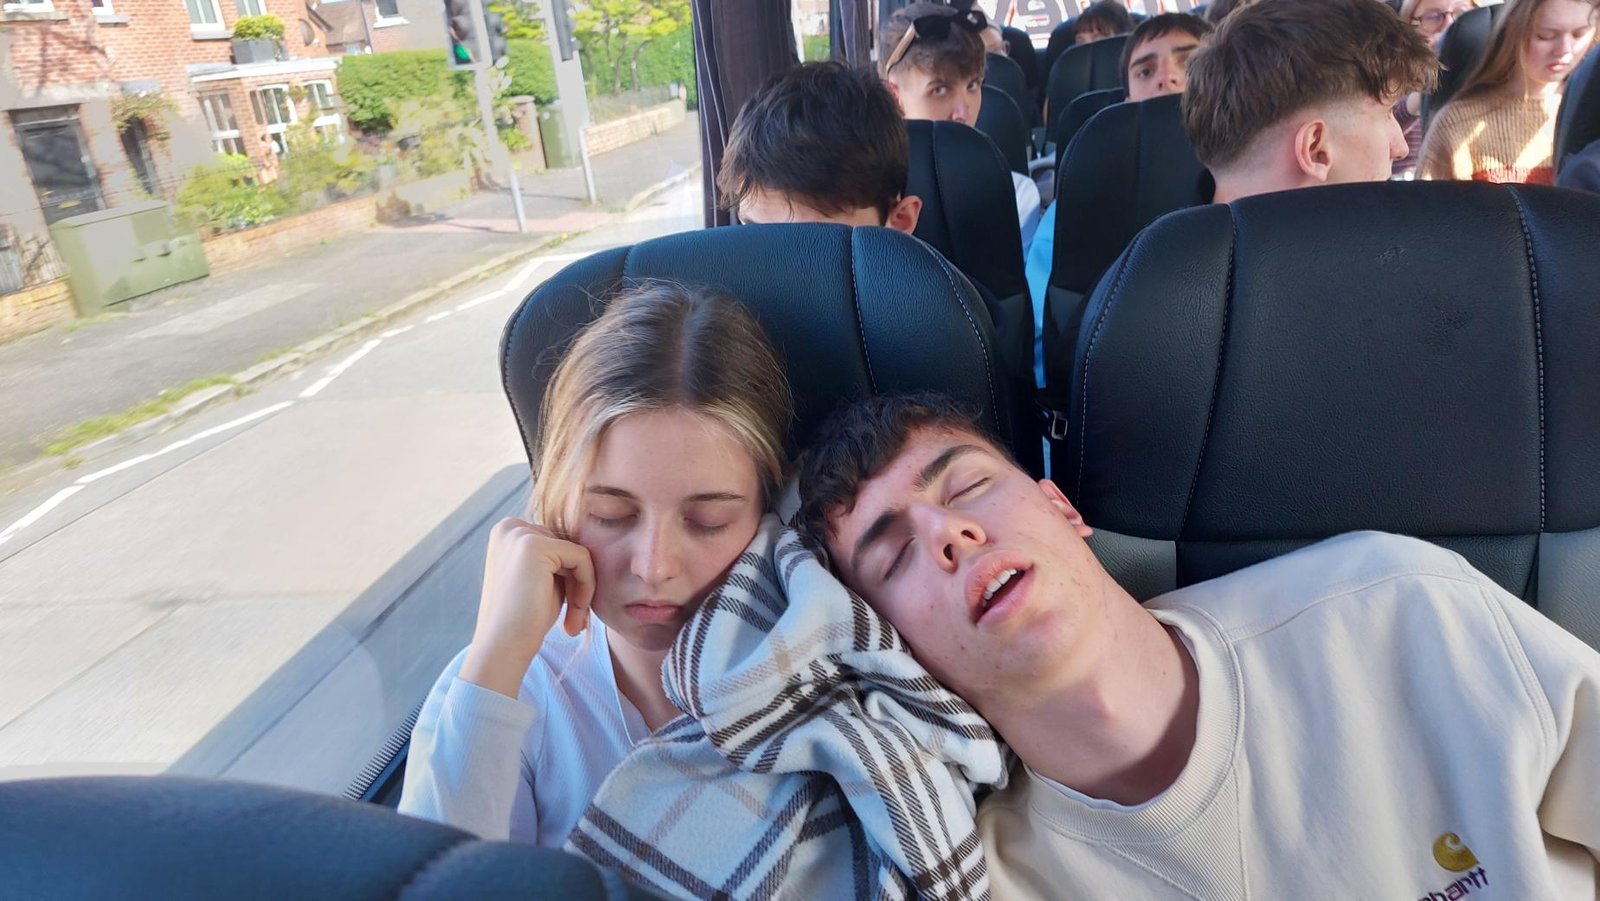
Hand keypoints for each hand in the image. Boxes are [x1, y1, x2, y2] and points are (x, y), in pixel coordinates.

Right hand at [460, 518, 595, 697]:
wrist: (503, 648)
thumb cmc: (525, 621)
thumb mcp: (542, 581)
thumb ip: (558, 560)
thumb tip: (592, 547)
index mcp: (507, 533)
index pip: (559, 546)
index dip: (569, 578)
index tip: (569, 610)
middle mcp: (510, 528)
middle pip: (568, 547)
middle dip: (577, 584)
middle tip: (574, 620)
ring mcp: (519, 534)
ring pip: (578, 553)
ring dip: (583, 589)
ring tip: (575, 622)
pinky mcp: (534, 545)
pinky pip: (582, 558)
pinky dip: (586, 587)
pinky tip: (575, 614)